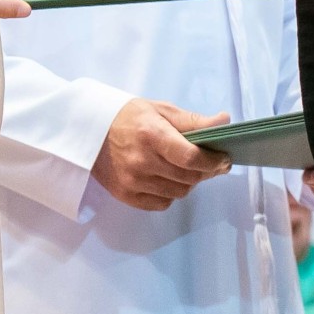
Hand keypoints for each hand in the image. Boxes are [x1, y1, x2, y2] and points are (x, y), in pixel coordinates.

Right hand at [91, 98, 231, 210]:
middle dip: (207, 172)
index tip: (225, 159)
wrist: (88, 131)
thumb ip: (194, 120)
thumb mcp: (161, 110)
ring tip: (189, 170)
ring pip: (178, 193)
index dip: (213, 161)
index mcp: (152, 135)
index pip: (190, 157)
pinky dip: (171, 194)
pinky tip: (169, 179)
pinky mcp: (126, 196)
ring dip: (190, 183)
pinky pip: (162, 203)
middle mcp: (141, 161)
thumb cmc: (129, 117)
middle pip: (188, 178)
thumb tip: (225, 121)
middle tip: (214, 164)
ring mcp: (132, 181)